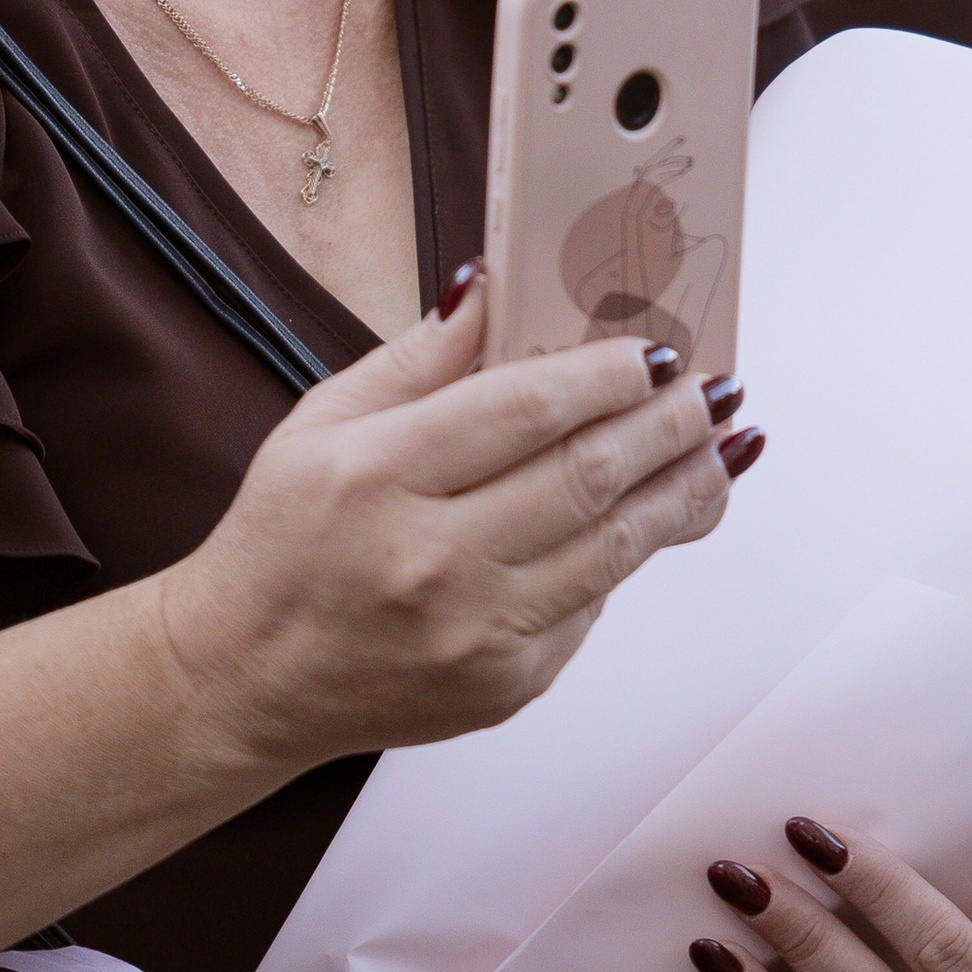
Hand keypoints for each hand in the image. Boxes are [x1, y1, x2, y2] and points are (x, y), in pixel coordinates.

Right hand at [163, 263, 755, 770]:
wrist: (246, 679)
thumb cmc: (282, 542)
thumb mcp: (319, 424)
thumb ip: (416, 358)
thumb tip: (490, 285)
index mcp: (377, 475)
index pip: (523, 409)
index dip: (606, 375)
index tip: (656, 351)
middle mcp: (431, 558)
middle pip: (587, 477)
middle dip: (669, 426)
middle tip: (715, 390)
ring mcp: (477, 633)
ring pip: (614, 549)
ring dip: (683, 491)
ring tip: (725, 447)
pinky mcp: (507, 686)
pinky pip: (590, 607)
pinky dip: (624, 556)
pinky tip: (651, 515)